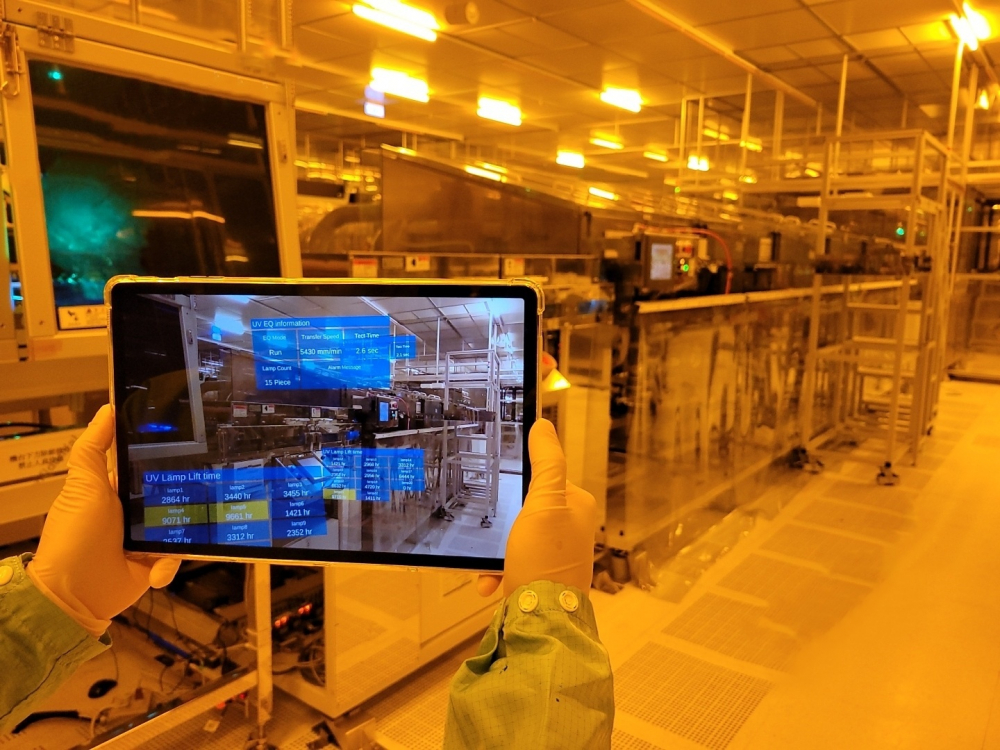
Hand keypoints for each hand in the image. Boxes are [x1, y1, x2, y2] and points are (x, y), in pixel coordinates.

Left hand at [27, 405, 180, 637]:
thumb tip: (107, 408)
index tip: (196, 444)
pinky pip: (178, 558)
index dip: (169, 455)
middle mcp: (136, 512)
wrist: (72, 595)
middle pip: (173, 495)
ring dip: (187, 532)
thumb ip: (94, 449)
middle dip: (190, 495)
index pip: (149, 466)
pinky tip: (156, 569)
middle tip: (210, 489)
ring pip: (183, 526)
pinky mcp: (155, 565)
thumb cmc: (74, 538)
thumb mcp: (83, 487)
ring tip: (188, 534)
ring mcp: (147, 539)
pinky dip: (170, 565)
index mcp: (119, 490)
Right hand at [478, 419, 594, 597]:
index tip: (501, 494)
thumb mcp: (543, 502)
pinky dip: (497, 571)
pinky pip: (512, 564)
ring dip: (495, 551)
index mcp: (577, 506)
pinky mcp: (542, 577)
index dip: (519, 487)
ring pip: (514, 538)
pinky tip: (491, 581)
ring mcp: (557, 555)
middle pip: (524, 510)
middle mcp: (571, 529)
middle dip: (502, 524)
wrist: (541, 621)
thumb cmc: (545, 562)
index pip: (543, 479)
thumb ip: (546, 462)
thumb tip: (544, 425)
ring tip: (489, 562)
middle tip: (494, 532)